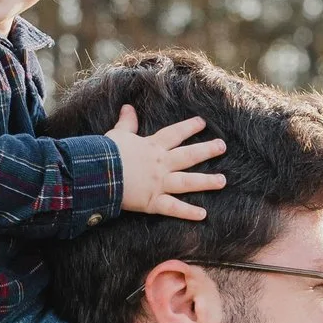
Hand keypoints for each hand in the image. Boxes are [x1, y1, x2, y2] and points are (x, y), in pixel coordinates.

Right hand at [112, 102, 227, 221]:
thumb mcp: (117, 134)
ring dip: (206, 181)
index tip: (202, 123)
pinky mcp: (152, 201)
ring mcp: (159, 183)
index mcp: (152, 147)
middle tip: (223, 146)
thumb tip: (127, 107)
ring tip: (223, 181)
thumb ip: (126, 123)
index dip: (189, 127)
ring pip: (187, 181)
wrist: (98, 173)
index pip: (174, 134)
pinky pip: (173, 207)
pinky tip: (203, 214)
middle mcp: (160, 164)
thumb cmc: (106, 153)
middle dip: (207, 150)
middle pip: (188, 156)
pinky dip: (188, 212)